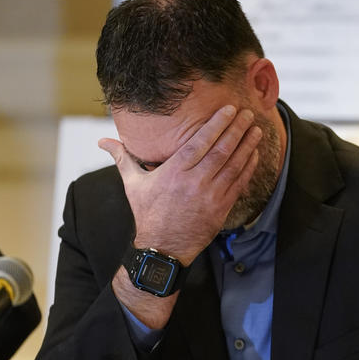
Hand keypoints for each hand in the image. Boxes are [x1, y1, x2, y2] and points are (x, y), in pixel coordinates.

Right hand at [99, 105, 261, 264]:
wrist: (162, 249)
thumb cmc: (148, 214)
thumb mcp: (133, 185)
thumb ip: (122, 158)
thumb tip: (102, 142)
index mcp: (174, 172)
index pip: (200, 142)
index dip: (216, 124)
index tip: (229, 110)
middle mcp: (194, 182)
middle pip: (221, 150)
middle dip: (236, 129)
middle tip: (248, 113)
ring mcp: (210, 196)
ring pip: (234, 165)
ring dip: (247, 145)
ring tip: (256, 129)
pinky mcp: (221, 208)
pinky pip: (239, 183)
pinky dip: (248, 167)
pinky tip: (254, 154)